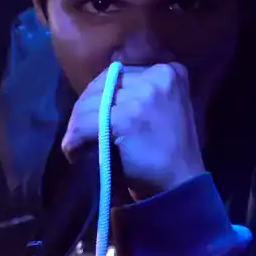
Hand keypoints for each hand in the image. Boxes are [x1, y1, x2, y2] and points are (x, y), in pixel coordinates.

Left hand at [61, 63, 204, 198]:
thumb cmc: (168, 150)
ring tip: (76, 144)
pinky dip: (74, 141)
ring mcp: (142, 96)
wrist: (180, 184)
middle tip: (79, 131)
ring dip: (77, 126)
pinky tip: (74, 153)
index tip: (96, 115)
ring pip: (90, 103)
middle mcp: (158, 77)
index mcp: (168, 71)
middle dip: (86, 108)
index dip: (101, 94)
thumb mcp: (163, 107)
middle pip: (102, 85)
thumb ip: (139, 91)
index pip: (118, 73)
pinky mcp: (126, 118)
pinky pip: (84, 124)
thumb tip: (98, 89)